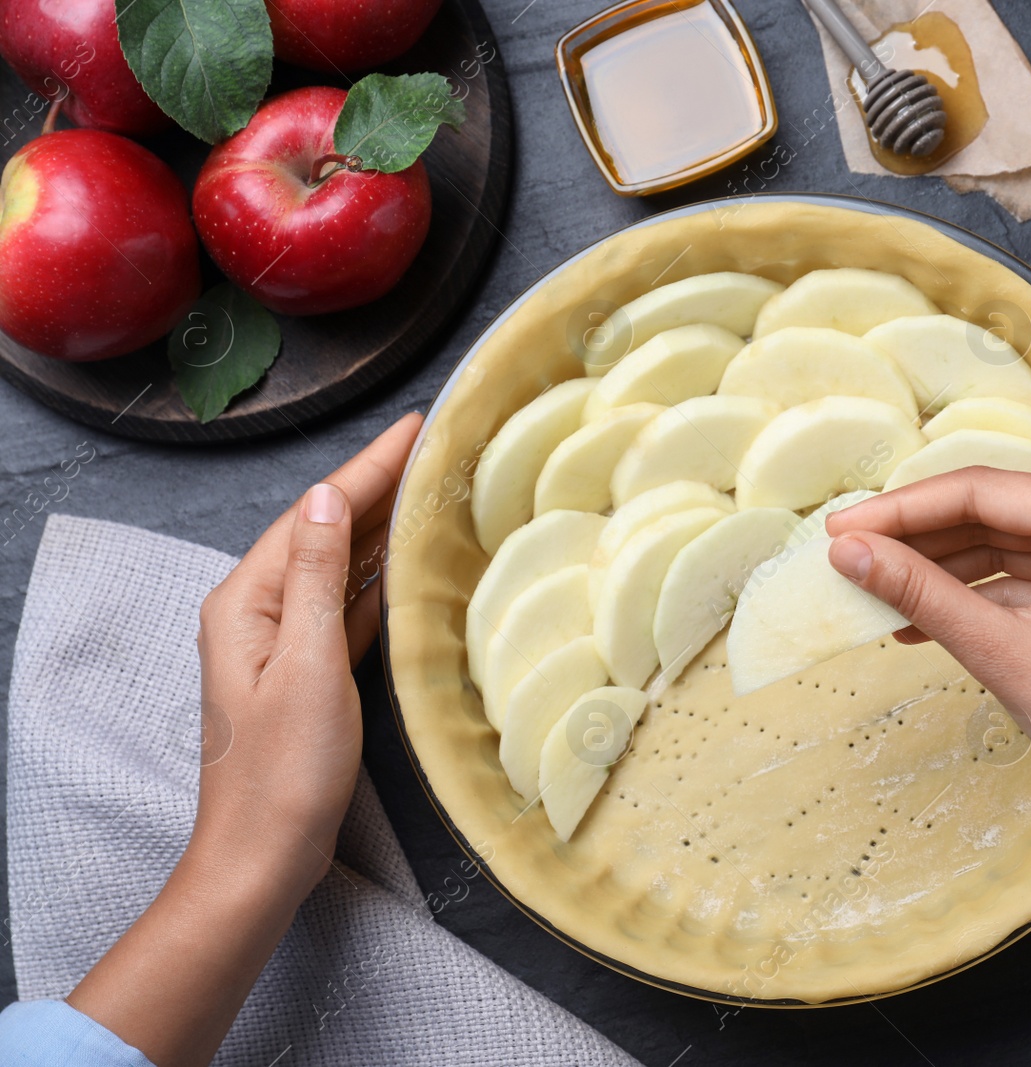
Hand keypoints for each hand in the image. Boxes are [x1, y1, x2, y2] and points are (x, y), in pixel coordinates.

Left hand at [193, 412, 422, 886]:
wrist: (264, 854)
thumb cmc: (286, 769)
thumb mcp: (307, 663)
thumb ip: (316, 578)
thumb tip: (326, 498)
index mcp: (247, 601)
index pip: (314, 513)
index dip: (366, 468)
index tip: (414, 427)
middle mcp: (258, 611)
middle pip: (323, 530)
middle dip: (376, 486)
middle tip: (433, 445)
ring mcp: (280, 642)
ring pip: (336, 565)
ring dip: (379, 526)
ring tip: (428, 487)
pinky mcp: (305, 671)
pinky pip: (344, 605)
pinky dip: (376, 577)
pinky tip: (406, 561)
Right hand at [826, 468, 1030, 1011]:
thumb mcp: (1002, 652)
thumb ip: (922, 594)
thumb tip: (849, 552)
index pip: (979, 491)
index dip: (900, 509)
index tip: (839, 529)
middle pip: (992, 512)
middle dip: (918, 538)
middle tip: (848, 556)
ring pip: (1005, 547)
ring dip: (942, 570)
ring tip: (876, 593)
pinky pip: (1027, 580)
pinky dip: (978, 598)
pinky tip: (924, 623)